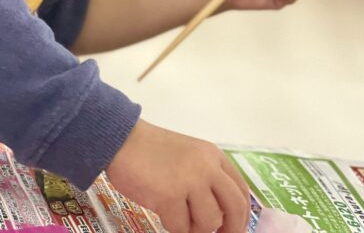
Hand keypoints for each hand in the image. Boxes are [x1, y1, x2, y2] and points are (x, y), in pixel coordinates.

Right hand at [107, 120, 249, 232]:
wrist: (121, 139)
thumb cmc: (150, 150)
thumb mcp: (188, 156)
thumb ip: (206, 178)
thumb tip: (220, 216)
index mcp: (214, 156)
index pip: (241, 191)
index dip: (242, 216)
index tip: (235, 229)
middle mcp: (207, 167)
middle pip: (234, 208)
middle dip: (229, 229)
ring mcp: (190, 181)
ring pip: (209, 222)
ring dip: (193, 228)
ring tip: (177, 216)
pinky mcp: (170, 196)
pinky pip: (180, 227)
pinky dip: (172, 225)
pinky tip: (161, 211)